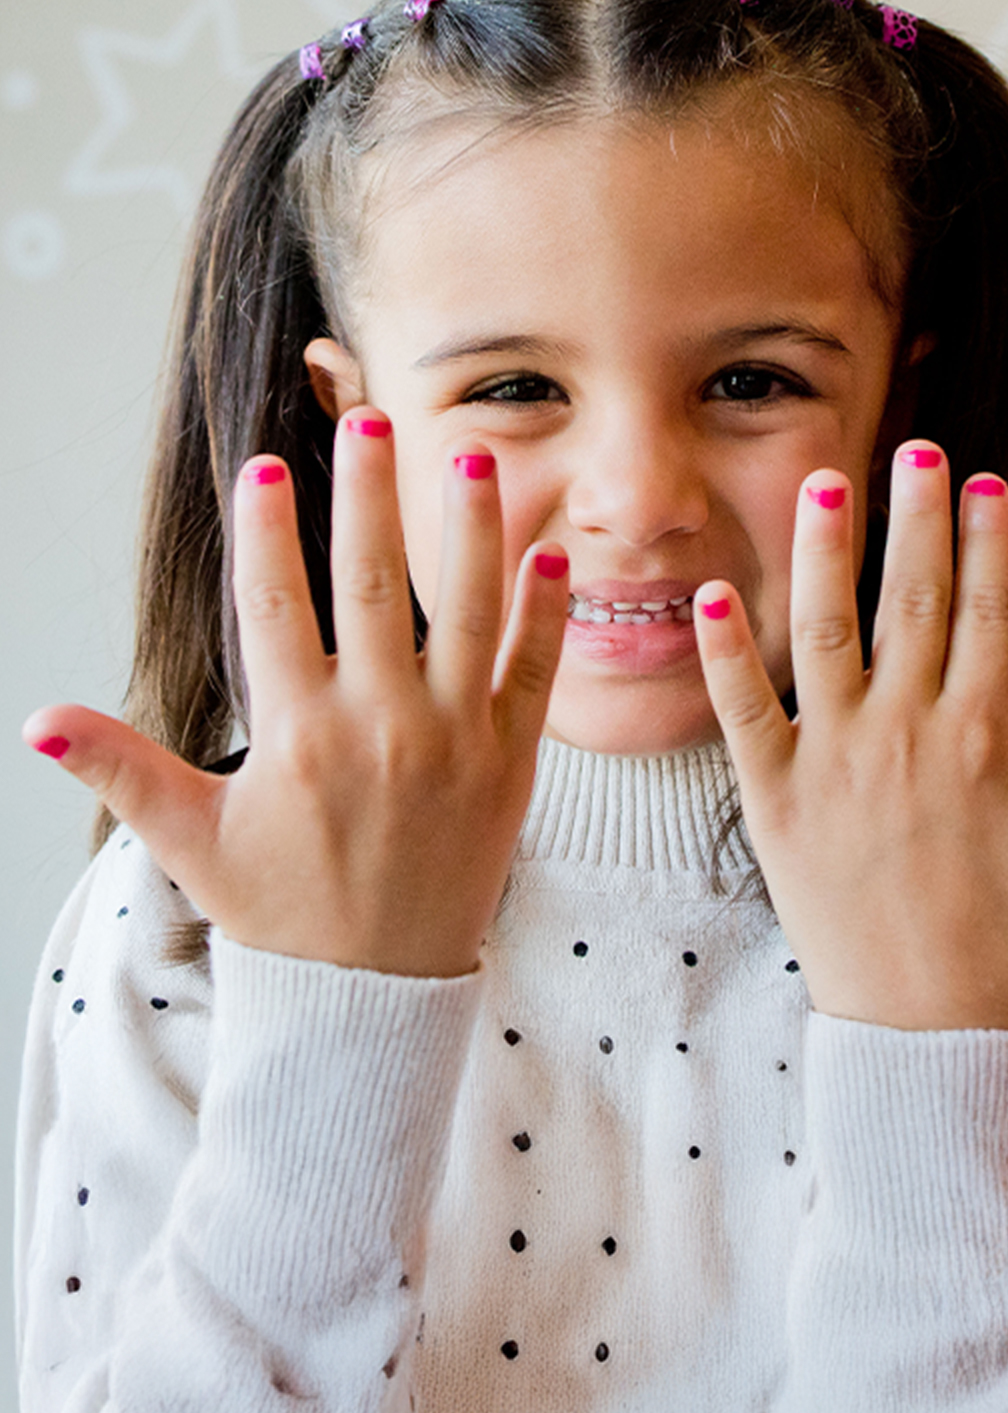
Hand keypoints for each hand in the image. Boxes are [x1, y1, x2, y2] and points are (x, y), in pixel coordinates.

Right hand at [22, 412, 569, 977]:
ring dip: (474, 530)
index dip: (268, 530)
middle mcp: (379, 727)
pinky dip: (545, 615)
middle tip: (373, 417)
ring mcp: (453, 742)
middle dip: (372, 494)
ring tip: (476, 455)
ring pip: (468, 613)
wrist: (373, 995)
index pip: (275, 608)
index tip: (264, 463)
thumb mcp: (191, 842)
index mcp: (296, 736)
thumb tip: (36, 722)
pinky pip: (534, 676)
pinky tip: (551, 556)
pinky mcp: (509, 766)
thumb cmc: (281, 911)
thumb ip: (123, 770)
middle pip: (374, 586)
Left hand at [694, 442, 1007, 1029]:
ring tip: (825, 482)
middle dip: (916, 520)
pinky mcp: (773, 798)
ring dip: (824, 556)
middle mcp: (905, 737)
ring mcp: (833, 762)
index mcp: (980, 742)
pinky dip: (722, 654)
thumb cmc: (1007, 950)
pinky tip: (708, 594)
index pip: (990, 617)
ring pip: (826, 636)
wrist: (917, 1031)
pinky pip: (741, 713)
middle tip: (916, 448)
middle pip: (915, 603)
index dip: (989, 545)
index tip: (983, 485)